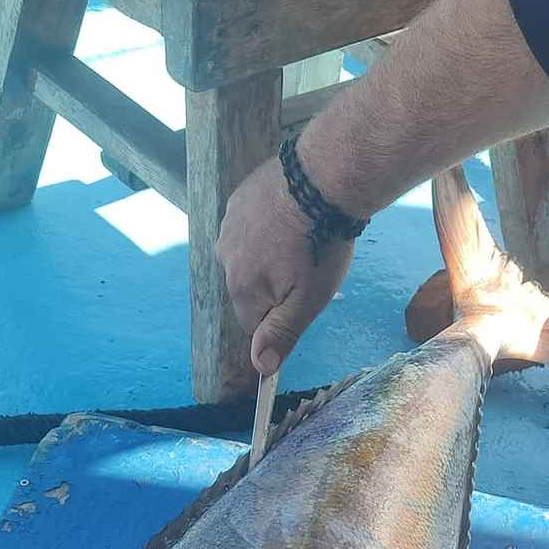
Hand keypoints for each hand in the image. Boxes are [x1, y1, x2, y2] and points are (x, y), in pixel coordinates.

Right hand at [217, 153, 353, 374]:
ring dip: (268, 251)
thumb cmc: (321, 246)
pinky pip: (248, 223)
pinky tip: (291, 212)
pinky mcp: (238, 199)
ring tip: (301, 234)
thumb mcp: (309, 299)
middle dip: (274, 282)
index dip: (282, 313)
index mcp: (241, 288)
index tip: (305, 293)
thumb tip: (260, 368)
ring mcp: (229, 225)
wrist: (323, 180)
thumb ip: (281, 334)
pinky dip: (265, 223)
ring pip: (247, 254)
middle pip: (248, 287)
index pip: (254, 321)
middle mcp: (225, 258)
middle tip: (308, 262)